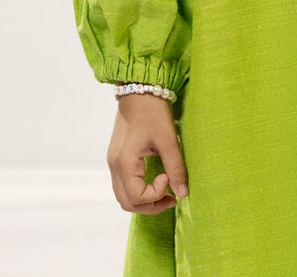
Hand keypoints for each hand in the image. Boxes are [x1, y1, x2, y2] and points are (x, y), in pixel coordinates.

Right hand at [107, 92, 187, 213]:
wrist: (138, 88)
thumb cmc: (152, 111)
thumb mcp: (168, 139)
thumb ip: (176, 167)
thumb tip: (183, 193)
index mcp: (124, 162)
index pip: (136, 197)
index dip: (156, 195)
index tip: (169, 178)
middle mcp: (114, 165)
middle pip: (126, 202)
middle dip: (150, 206)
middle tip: (171, 198)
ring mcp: (113, 161)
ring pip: (122, 195)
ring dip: (143, 200)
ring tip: (165, 191)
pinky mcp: (116, 156)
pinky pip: (122, 184)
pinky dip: (136, 190)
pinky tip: (153, 180)